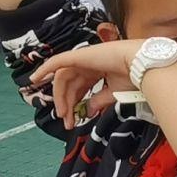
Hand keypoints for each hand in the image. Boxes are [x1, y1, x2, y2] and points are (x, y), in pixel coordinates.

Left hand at [28, 40, 143, 127]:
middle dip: (66, 103)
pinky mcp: (78, 56)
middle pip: (70, 84)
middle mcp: (88, 63)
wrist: (141, 66)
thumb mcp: (113, 93)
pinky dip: (44, 69)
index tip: (72, 119)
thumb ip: (99, 101)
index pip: (79, 86)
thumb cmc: (133, 77)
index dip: (74, 102)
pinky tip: (35, 79)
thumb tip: (89, 111)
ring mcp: (82, 58)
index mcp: (98, 69)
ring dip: (59, 96)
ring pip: (63, 78)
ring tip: (62, 113)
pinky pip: (57, 62)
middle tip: (66, 120)